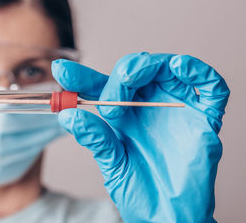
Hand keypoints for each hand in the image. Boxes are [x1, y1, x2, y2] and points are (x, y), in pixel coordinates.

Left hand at [52, 53, 228, 221]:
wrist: (168, 217)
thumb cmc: (140, 190)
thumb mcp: (113, 163)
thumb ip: (95, 138)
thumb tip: (67, 116)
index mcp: (123, 114)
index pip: (101, 87)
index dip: (81, 77)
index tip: (60, 71)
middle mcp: (149, 106)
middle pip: (135, 71)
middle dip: (119, 75)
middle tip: (109, 97)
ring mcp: (177, 109)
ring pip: (167, 68)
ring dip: (148, 64)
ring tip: (130, 76)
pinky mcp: (205, 118)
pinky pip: (211, 87)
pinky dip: (197, 70)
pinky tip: (179, 67)